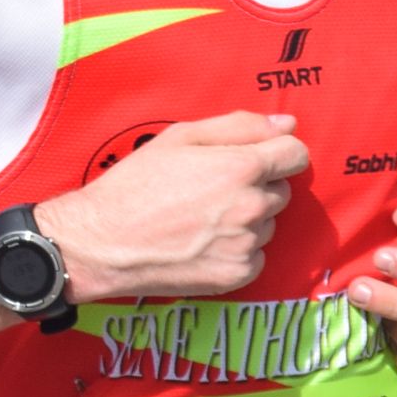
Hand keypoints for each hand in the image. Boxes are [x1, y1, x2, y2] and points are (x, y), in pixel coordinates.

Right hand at [35, 111, 309, 302]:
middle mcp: (251, 206)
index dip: (276, 152)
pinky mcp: (238, 273)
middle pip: (281, 190)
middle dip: (255, 186)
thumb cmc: (134, 185)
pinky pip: (255, 255)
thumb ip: (238, 126)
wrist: (101, 243)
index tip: (252, 159)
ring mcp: (247, 243)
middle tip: (210, 190)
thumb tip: (288, 123)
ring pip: (267, 224)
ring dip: (246, 219)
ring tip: (201, 219)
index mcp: (241, 167)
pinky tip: (201, 243)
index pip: (295, 154)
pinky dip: (235, 249)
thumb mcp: (177, 138)